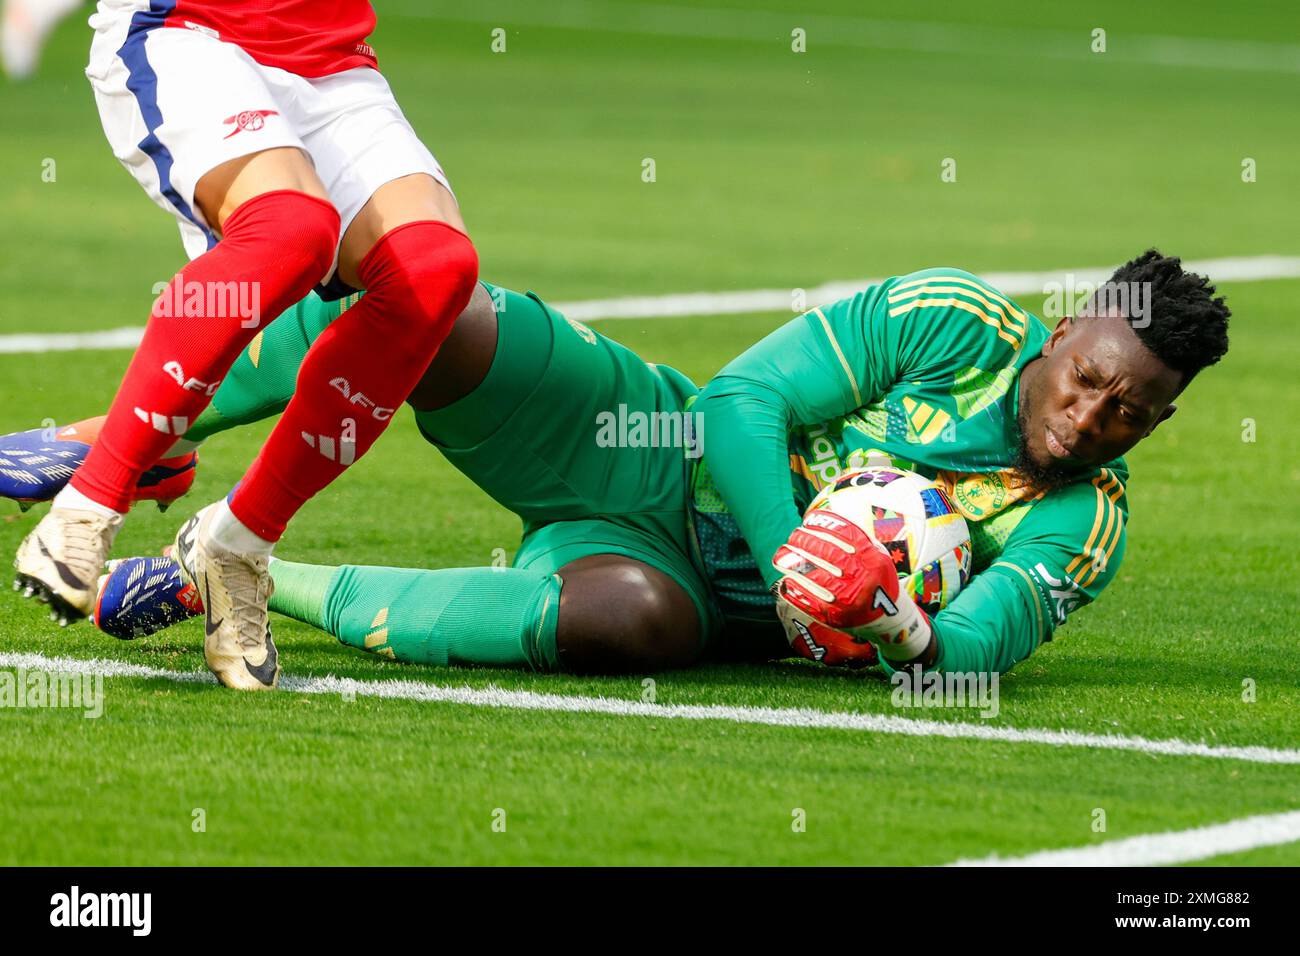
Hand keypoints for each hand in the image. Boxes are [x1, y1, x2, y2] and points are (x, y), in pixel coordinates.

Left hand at [773, 509, 932, 660]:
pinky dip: (796, 590)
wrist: (889, 617)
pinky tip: (786, 580)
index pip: (845, 537)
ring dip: (795, 566)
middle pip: (828, 556)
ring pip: (816, 578)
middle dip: (806, 543)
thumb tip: (829, 518)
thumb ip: (859, 538)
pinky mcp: (837, 616)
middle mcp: (862, 579)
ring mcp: (849, 599)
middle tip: (793, 536)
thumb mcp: (877, 555)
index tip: (808, 521)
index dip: (824, 527)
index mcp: (872, 560)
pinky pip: (812, 601)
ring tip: (781, 555)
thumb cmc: (876, 579)